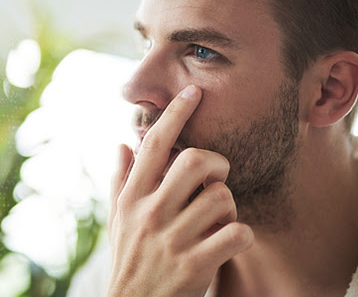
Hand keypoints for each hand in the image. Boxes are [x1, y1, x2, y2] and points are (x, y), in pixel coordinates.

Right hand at [107, 85, 252, 296]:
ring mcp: (172, 240)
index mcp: (131, 198)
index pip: (153, 145)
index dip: (175, 113)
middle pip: (193, 161)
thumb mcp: (117, 219)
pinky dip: (241, 234)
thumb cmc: (130, 259)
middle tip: (218, 175)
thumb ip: (120, 181)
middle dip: (216, 163)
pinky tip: (229, 242)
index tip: (193, 91)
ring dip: (229, 206)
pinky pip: (237, 232)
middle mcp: (149, 213)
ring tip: (219, 219)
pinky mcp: (196, 265)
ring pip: (221, 197)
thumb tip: (121, 144)